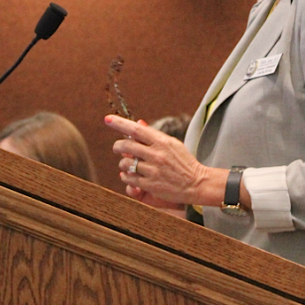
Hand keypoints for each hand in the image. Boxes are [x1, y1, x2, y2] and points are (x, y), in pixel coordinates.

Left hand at [105, 114, 226, 207]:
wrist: (197, 183)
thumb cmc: (183, 161)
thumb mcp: (172, 144)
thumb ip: (154, 135)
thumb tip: (137, 123)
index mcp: (162, 141)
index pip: (136, 130)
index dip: (119, 124)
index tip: (107, 119)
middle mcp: (157, 154)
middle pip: (126, 146)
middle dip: (117, 146)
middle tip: (117, 148)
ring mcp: (153, 170)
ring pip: (125, 163)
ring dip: (123, 163)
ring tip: (128, 164)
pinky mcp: (151, 184)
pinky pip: (129, 178)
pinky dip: (126, 176)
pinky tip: (130, 175)